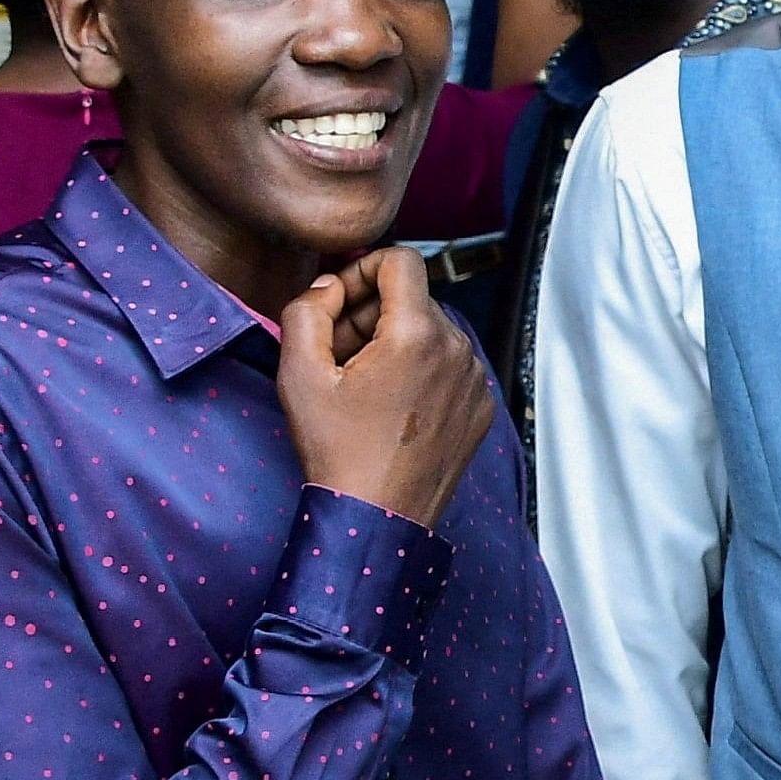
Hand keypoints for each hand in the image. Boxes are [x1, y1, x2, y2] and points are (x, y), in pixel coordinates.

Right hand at [277, 248, 495, 527]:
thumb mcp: (298, 375)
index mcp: (418, 333)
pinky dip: (420, 371)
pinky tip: (390, 406)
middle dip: (370, 314)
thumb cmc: (338, 452)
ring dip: (394, 343)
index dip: (362, 269)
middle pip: (413, 299)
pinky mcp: (481, 405)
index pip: (400, 260)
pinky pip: (450, 365)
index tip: (338, 302)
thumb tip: (330, 286)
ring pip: (431, 332)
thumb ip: (307, 310)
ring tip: (361, 385)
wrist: (377, 519)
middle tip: (337, 354)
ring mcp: (475, 379)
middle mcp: (458, 348)